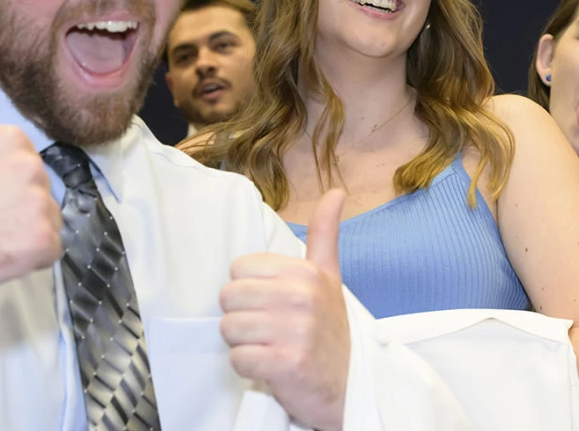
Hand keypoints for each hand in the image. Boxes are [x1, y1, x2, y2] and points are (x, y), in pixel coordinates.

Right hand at [0, 22, 62, 314]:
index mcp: (12, 137)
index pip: (22, 165)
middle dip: (11, 206)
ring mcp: (40, 205)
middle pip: (37, 191)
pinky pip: (51, 249)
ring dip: (20, 232)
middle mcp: (32, 166)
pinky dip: (29, 256)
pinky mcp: (43, 242)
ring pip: (46, 219)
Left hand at [220, 190, 350, 430]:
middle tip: (269, 330)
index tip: (271, 304)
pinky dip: (248, 368)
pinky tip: (270, 367)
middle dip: (242, 317)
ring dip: (244, 344)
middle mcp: (302, 297)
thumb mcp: (330, 277)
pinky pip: (238, 359)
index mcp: (306, 272)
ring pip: (229, 328)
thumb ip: (325, 233)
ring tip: (269, 347)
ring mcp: (294, 331)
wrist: (350, 386)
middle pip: (229, 297)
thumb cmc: (330, 330)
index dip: (249, 290)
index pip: (239, 269)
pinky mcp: (285, 364)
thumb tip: (336, 192)